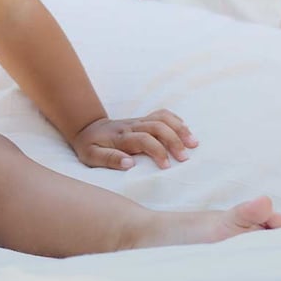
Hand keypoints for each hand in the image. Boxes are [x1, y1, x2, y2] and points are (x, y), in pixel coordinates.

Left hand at [73, 110, 196, 169]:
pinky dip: (176, 120)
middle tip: (185, 157)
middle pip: (157, 126)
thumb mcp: (91, 156)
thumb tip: (130, 163)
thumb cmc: (90, 146)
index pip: (143, 139)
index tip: (166, 166)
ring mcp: (139, 121)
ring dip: (180, 129)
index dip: (157, 151)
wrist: (87, 128)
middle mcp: (132, 126)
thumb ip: (109, 159)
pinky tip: (186, 131)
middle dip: (174, 140)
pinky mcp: (143, 120)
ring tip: (193, 143)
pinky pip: (162, 114)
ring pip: (162, 118)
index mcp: (121, 137)